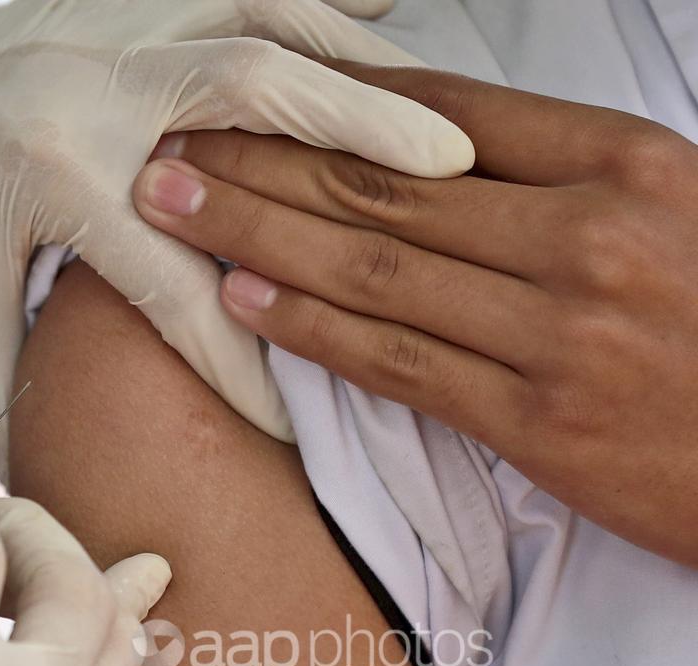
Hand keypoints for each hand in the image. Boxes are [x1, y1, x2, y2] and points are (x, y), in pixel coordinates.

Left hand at [0, 0, 475, 472]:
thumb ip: (36, 411)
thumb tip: (97, 490)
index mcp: (46, 166)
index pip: (186, 271)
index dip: (246, 358)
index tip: (297, 423)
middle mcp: (78, 76)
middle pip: (255, 86)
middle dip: (360, 136)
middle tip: (450, 176)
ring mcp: (85, 17)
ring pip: (249, 4)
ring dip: (342, 48)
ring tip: (420, 98)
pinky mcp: (80, 0)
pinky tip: (354, 16)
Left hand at [131, 64, 697, 566]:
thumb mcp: (666, 206)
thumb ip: (551, 173)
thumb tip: (417, 147)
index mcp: (623, 162)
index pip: (443, 109)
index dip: (326, 98)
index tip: (247, 90)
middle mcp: (586, 235)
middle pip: (382, 182)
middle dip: (259, 160)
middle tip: (170, 146)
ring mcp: (560, 330)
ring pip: (373, 265)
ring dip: (255, 232)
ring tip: (172, 209)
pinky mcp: (538, 421)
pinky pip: (398, 360)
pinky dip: (311, 326)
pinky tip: (241, 299)